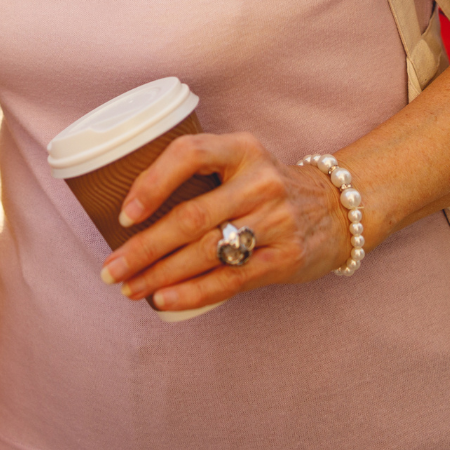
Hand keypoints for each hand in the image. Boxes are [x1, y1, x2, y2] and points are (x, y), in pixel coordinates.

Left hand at [97, 131, 354, 314]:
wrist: (338, 210)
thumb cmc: (269, 186)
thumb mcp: (242, 161)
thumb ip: (200, 174)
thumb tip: (131, 211)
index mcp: (242, 149)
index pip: (189, 154)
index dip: (151, 183)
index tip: (124, 215)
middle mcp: (259, 182)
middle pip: (190, 217)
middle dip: (143, 248)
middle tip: (111, 268)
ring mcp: (274, 221)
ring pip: (205, 252)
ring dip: (159, 275)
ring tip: (129, 288)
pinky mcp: (283, 258)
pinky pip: (230, 279)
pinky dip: (192, 293)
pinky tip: (164, 300)